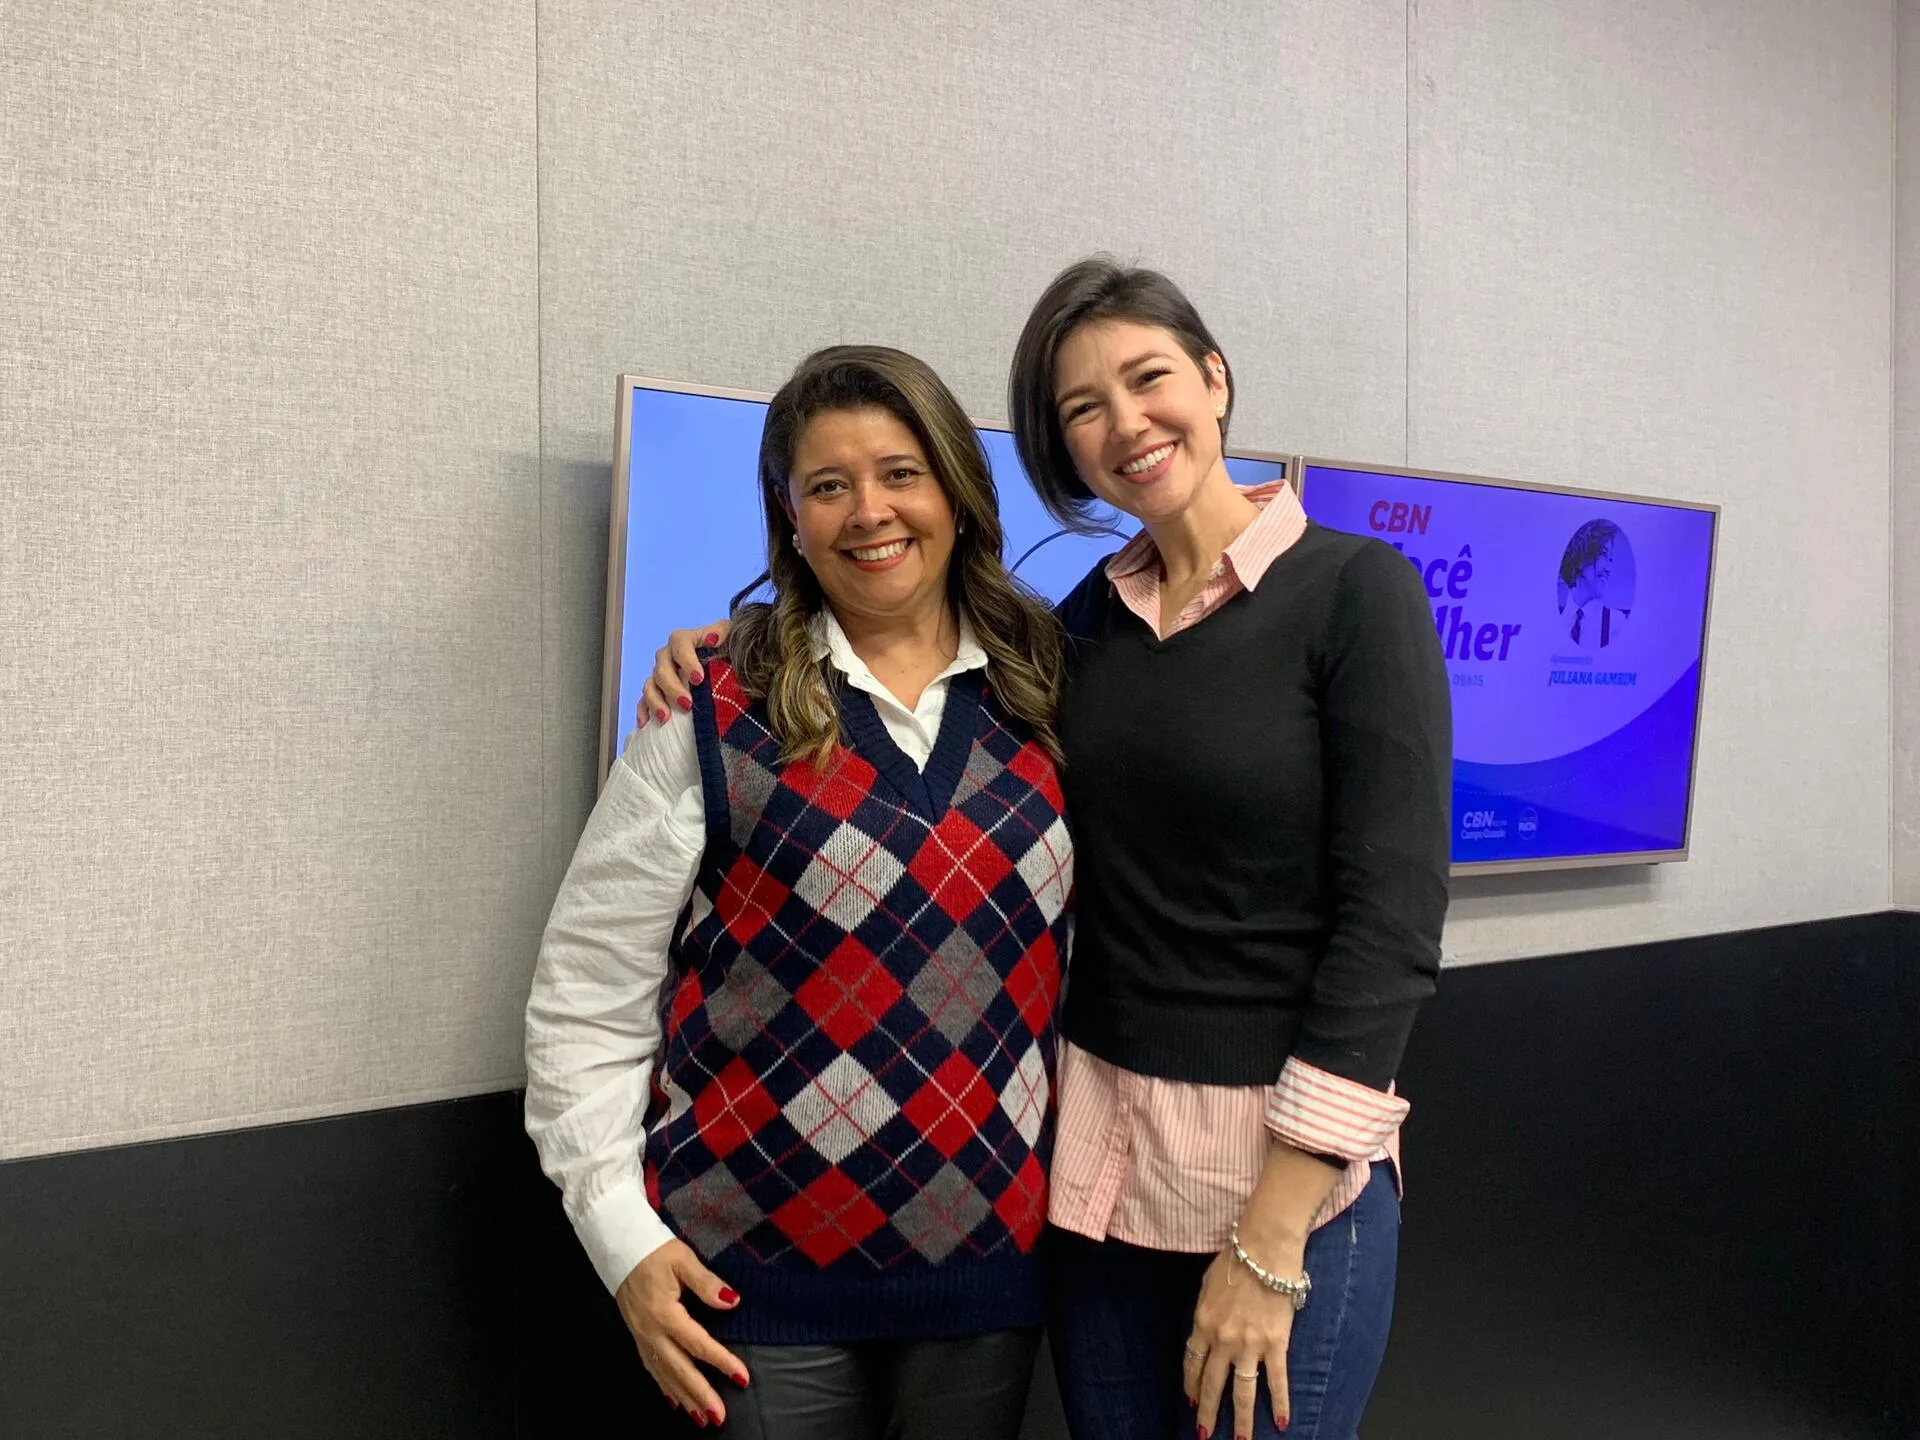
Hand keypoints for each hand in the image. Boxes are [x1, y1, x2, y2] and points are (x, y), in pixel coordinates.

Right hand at [615, 1239, 748, 1427]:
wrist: (619, 1249)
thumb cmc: (655, 1252)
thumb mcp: (683, 1260)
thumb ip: (707, 1283)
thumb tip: (732, 1301)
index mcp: (665, 1313)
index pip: (698, 1344)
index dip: (721, 1362)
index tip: (742, 1377)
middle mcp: (652, 1332)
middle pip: (679, 1369)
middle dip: (700, 1395)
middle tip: (720, 1416)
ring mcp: (643, 1338)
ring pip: (665, 1375)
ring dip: (684, 1398)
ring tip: (702, 1418)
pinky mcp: (638, 1338)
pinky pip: (652, 1370)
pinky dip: (665, 1389)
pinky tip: (675, 1402)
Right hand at [635, 620, 729, 726]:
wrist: (725, 663)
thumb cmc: (727, 650)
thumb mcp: (730, 637)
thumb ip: (723, 633)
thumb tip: (713, 638)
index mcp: (685, 640)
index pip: (680, 644)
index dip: (687, 661)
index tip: (699, 679)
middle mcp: (669, 656)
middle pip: (662, 669)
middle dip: (673, 688)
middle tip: (687, 704)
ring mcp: (661, 674)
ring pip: (650, 686)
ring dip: (656, 702)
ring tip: (666, 718)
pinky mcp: (658, 692)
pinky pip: (644, 701)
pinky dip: (644, 711)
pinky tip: (645, 724)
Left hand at [1184, 1244, 1300, 1439]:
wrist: (1263, 1249)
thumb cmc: (1235, 1258)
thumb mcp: (1208, 1284)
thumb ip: (1206, 1311)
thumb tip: (1206, 1328)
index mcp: (1202, 1323)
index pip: (1192, 1362)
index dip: (1191, 1384)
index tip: (1190, 1401)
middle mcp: (1222, 1339)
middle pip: (1213, 1383)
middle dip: (1207, 1411)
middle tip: (1204, 1434)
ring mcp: (1249, 1344)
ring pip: (1243, 1391)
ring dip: (1241, 1419)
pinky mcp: (1275, 1343)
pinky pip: (1276, 1380)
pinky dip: (1280, 1403)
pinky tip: (1282, 1422)